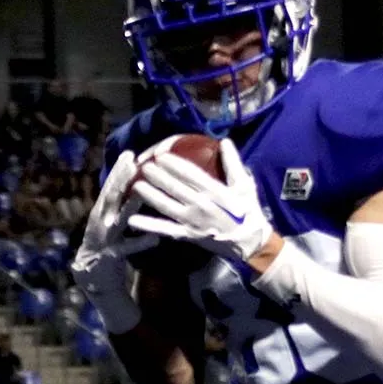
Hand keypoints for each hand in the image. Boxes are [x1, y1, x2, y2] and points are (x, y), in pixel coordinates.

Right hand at [70, 151, 158, 331]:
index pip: (111, 188)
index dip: (119, 171)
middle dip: (121, 179)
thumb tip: (137, 188)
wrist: (92, 279)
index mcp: (102, 213)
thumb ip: (120, 208)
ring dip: (130, 206)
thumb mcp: (112, 224)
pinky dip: (141, 243)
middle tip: (133, 162)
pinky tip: (155, 238)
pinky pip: (128, 248)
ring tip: (143, 193)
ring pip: (119, 219)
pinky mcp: (111, 256)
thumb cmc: (109, 247)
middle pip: (112, 197)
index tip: (130, 154)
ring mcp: (104, 239)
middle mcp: (101, 222)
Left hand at [126, 137, 273, 263]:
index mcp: (216, 192)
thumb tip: (224, 141)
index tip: (160, 155)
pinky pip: (166, 230)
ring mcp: (193, 222)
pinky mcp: (188, 235)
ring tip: (136, 185)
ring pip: (167, 207)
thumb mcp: (245, 185)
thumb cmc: (247, 211)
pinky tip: (133, 220)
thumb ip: (233, 163)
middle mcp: (202, 206)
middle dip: (158, 176)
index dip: (174, 164)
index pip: (191, 175)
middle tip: (143, 165)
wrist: (249, 242)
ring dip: (150, 196)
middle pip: (176, 189)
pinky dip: (150, 225)